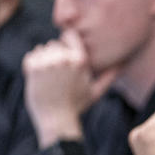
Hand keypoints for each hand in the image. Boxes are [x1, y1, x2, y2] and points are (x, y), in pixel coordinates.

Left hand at [23, 29, 117, 147]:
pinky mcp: (34, 68)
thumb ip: (109, 76)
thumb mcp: (96, 90)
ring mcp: (48, 62)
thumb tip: (123, 64)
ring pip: (42, 49)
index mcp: (81, 61)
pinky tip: (40, 80)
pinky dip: (32, 66)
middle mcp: (65, 58)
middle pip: (55, 44)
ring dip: (44, 60)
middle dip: (56, 56)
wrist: (57, 120)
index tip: (66, 57)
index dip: (67, 43)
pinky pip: (31, 56)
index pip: (70, 35)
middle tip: (58, 76)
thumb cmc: (77, 106)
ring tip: (50, 79)